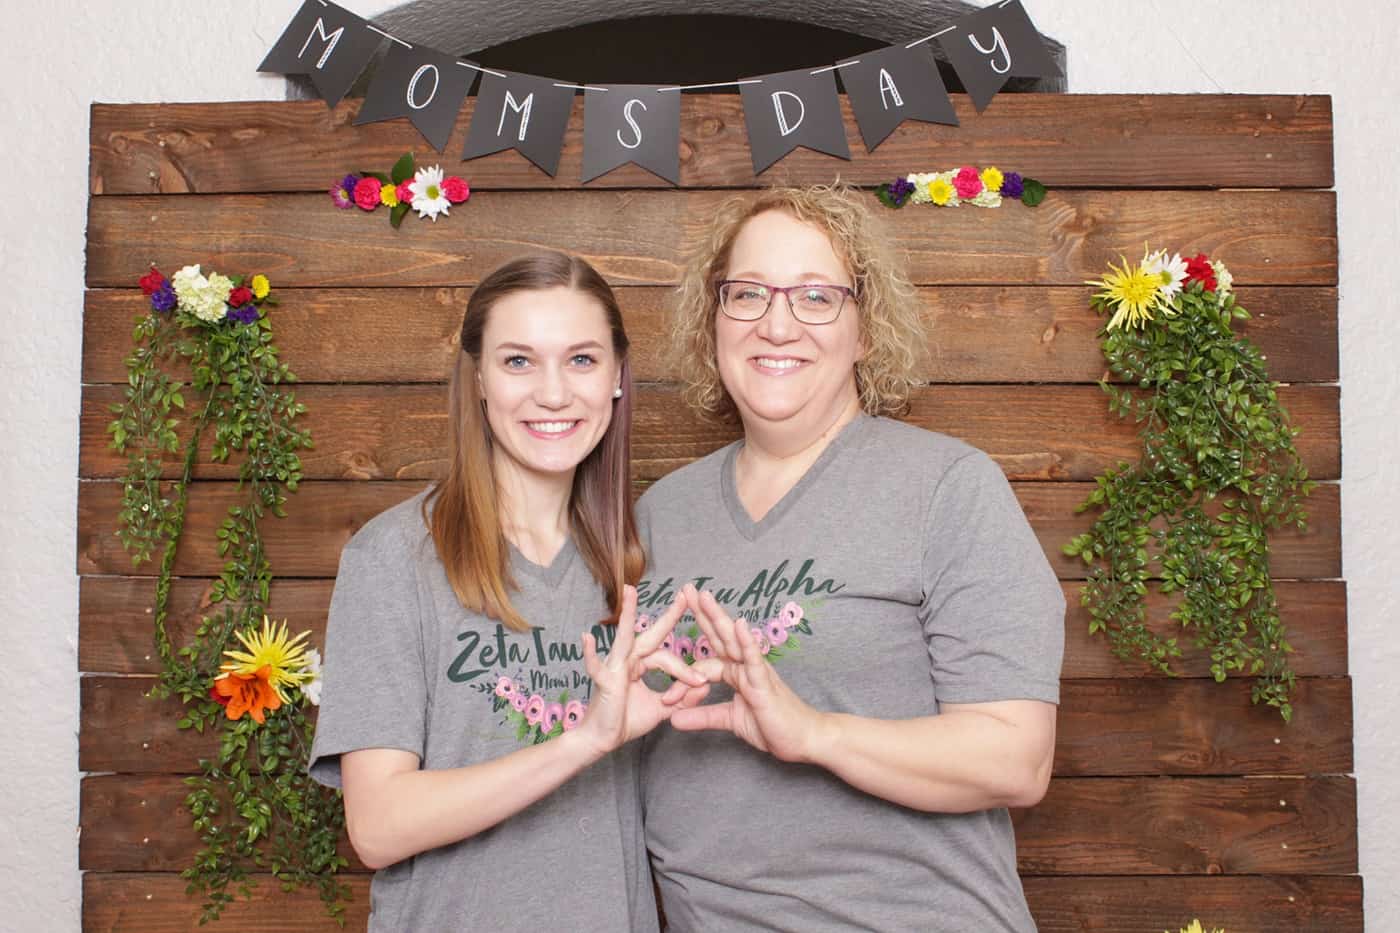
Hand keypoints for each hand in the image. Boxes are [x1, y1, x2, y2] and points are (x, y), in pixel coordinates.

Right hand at [576, 586, 708, 756]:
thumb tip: (705, 686)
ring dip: (627, 615)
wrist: (602, 739)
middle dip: (668, 615)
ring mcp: (614, 667)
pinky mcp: (605, 681)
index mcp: (640, 663)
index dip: (684, 670)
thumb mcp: (661, 708)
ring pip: (626, 639)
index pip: (667, 658)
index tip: (701, 682)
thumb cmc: (626, 720)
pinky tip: (587, 638)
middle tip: (684, 595)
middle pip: (651, 635)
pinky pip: (597, 667)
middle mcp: (628, 659)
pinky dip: (591, 654)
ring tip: (630, 592)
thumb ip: (682, 698)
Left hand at [665, 588, 827, 763]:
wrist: (803, 739)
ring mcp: (756, 671)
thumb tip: (673, 720)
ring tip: (704, 597)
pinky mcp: (765, 683)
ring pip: (734, 640)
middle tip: (687, 589)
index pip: (706, 662)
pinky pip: (754, 659)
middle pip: (720, 635)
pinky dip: (747, 642)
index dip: (683, 679)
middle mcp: (744, 666)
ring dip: (719, 618)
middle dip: (703, 613)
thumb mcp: (730, 720)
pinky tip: (740, 625)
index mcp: (736, 673)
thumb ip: (703, 716)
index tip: (667, 697)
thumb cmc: (774, 726)